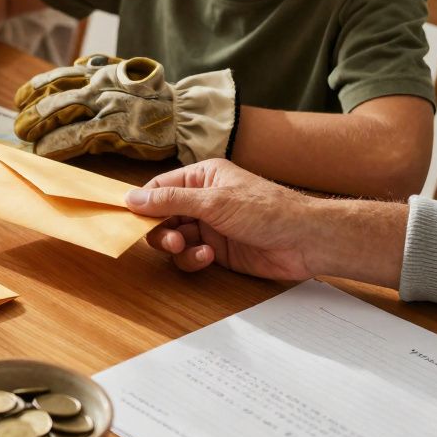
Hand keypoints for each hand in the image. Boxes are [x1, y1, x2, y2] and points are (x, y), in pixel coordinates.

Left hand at [14, 57, 234, 163]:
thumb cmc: (155, 95)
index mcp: (101, 73)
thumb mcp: (129, 71)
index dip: (35, 88)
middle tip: (17, 126)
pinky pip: (78, 137)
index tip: (19, 98)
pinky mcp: (115, 130)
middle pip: (55, 97)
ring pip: (62, 116)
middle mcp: (100, 88)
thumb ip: (103, 66)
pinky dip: (57, 144)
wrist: (185, 113)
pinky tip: (44, 151)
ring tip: (25, 138)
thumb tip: (80, 63)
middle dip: (32, 112)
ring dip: (39, 128)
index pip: (59, 77)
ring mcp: (106, 109)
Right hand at [125, 159, 320, 279]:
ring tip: (194, 250)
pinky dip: (194, 259)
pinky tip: (210, 258)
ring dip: (178, 248)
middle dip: (161, 231)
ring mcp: (209, 226)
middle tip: (171, 241)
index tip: (130, 219)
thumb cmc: (268, 211)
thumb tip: (131, 198)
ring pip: (173, 239)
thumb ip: (170, 200)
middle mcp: (202, 200)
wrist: (306, 242)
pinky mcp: (217, 250)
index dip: (143, 204)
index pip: (159, 188)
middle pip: (161, 217)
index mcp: (201, 178)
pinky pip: (189, 256)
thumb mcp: (213, 201)